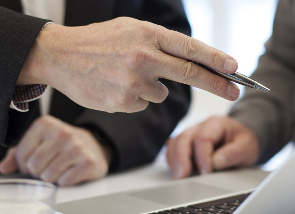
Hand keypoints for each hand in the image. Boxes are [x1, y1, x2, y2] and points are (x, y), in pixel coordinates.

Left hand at [0, 116, 109, 185]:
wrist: (93, 146)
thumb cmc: (60, 146)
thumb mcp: (38, 143)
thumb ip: (17, 154)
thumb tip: (3, 168)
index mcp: (45, 124)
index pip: (21, 154)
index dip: (24, 164)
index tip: (33, 162)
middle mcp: (61, 132)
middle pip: (34, 166)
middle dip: (37, 172)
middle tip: (46, 167)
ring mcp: (76, 147)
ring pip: (48, 176)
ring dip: (50, 178)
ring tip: (58, 169)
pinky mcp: (88, 162)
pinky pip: (64, 181)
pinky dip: (64, 181)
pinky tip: (70, 171)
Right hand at [18, 17, 239, 112]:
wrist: (59, 55)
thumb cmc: (99, 41)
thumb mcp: (131, 29)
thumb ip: (160, 43)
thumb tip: (193, 60)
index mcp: (147, 34)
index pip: (191, 48)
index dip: (216, 59)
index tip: (235, 68)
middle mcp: (143, 57)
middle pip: (191, 74)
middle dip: (217, 84)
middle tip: (235, 91)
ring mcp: (133, 82)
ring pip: (162, 92)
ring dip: (153, 87)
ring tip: (125, 74)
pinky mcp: (123, 102)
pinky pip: (143, 103)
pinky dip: (135, 97)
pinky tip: (116, 85)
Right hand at [166, 116, 259, 177]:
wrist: (243, 141)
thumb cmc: (244, 142)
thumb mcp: (247, 147)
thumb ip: (234, 153)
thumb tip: (216, 162)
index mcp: (216, 124)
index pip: (203, 138)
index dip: (202, 156)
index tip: (206, 173)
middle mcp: (200, 127)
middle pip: (183, 138)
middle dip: (181, 158)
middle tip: (182, 176)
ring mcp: (191, 135)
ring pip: (175, 144)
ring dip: (174, 160)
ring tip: (178, 177)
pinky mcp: (186, 146)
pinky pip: (173, 151)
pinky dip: (173, 162)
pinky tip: (177, 173)